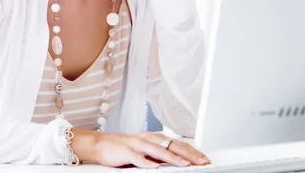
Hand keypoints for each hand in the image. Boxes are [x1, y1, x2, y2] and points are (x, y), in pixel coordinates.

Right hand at [72, 129, 210, 167]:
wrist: (100, 144)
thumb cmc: (123, 148)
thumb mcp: (144, 149)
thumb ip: (159, 153)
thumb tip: (178, 160)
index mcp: (154, 138)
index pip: (177, 144)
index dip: (192, 151)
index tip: (204, 158)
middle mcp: (148, 139)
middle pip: (172, 145)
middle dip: (188, 154)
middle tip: (201, 161)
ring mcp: (137, 144)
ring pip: (158, 151)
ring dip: (172, 158)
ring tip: (184, 164)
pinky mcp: (126, 151)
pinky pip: (138, 157)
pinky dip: (147, 162)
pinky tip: (155, 167)